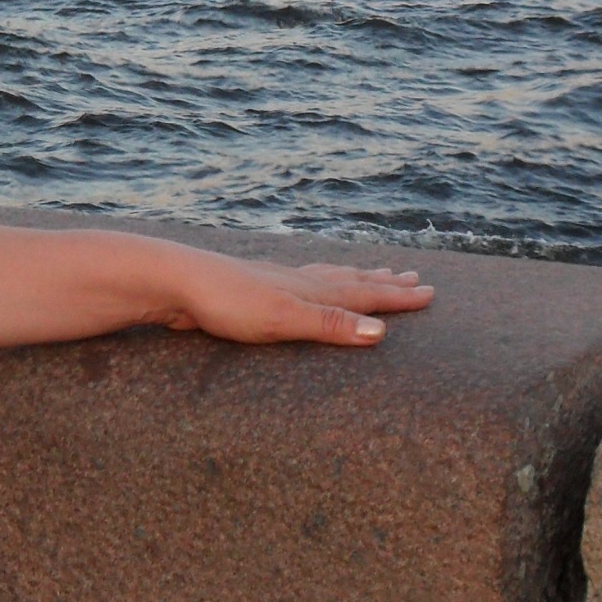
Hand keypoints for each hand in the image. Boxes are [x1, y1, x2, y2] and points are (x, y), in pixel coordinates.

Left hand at [159, 248, 434, 345]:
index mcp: (309, 289)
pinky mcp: (249, 289)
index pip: (363, 292)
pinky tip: (304, 280)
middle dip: (382, 281)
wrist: (171, 280)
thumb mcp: (282, 317)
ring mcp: (271, 281)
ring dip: (352, 275)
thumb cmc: (225, 301)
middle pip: (348, 278)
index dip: (397, 296)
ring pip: (323, 276)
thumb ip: (329, 323)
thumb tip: (382, 331)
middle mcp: (296, 280)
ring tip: (372, 270)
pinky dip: (316, 279)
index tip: (430, 292)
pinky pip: (297, 282)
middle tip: (412, 275)